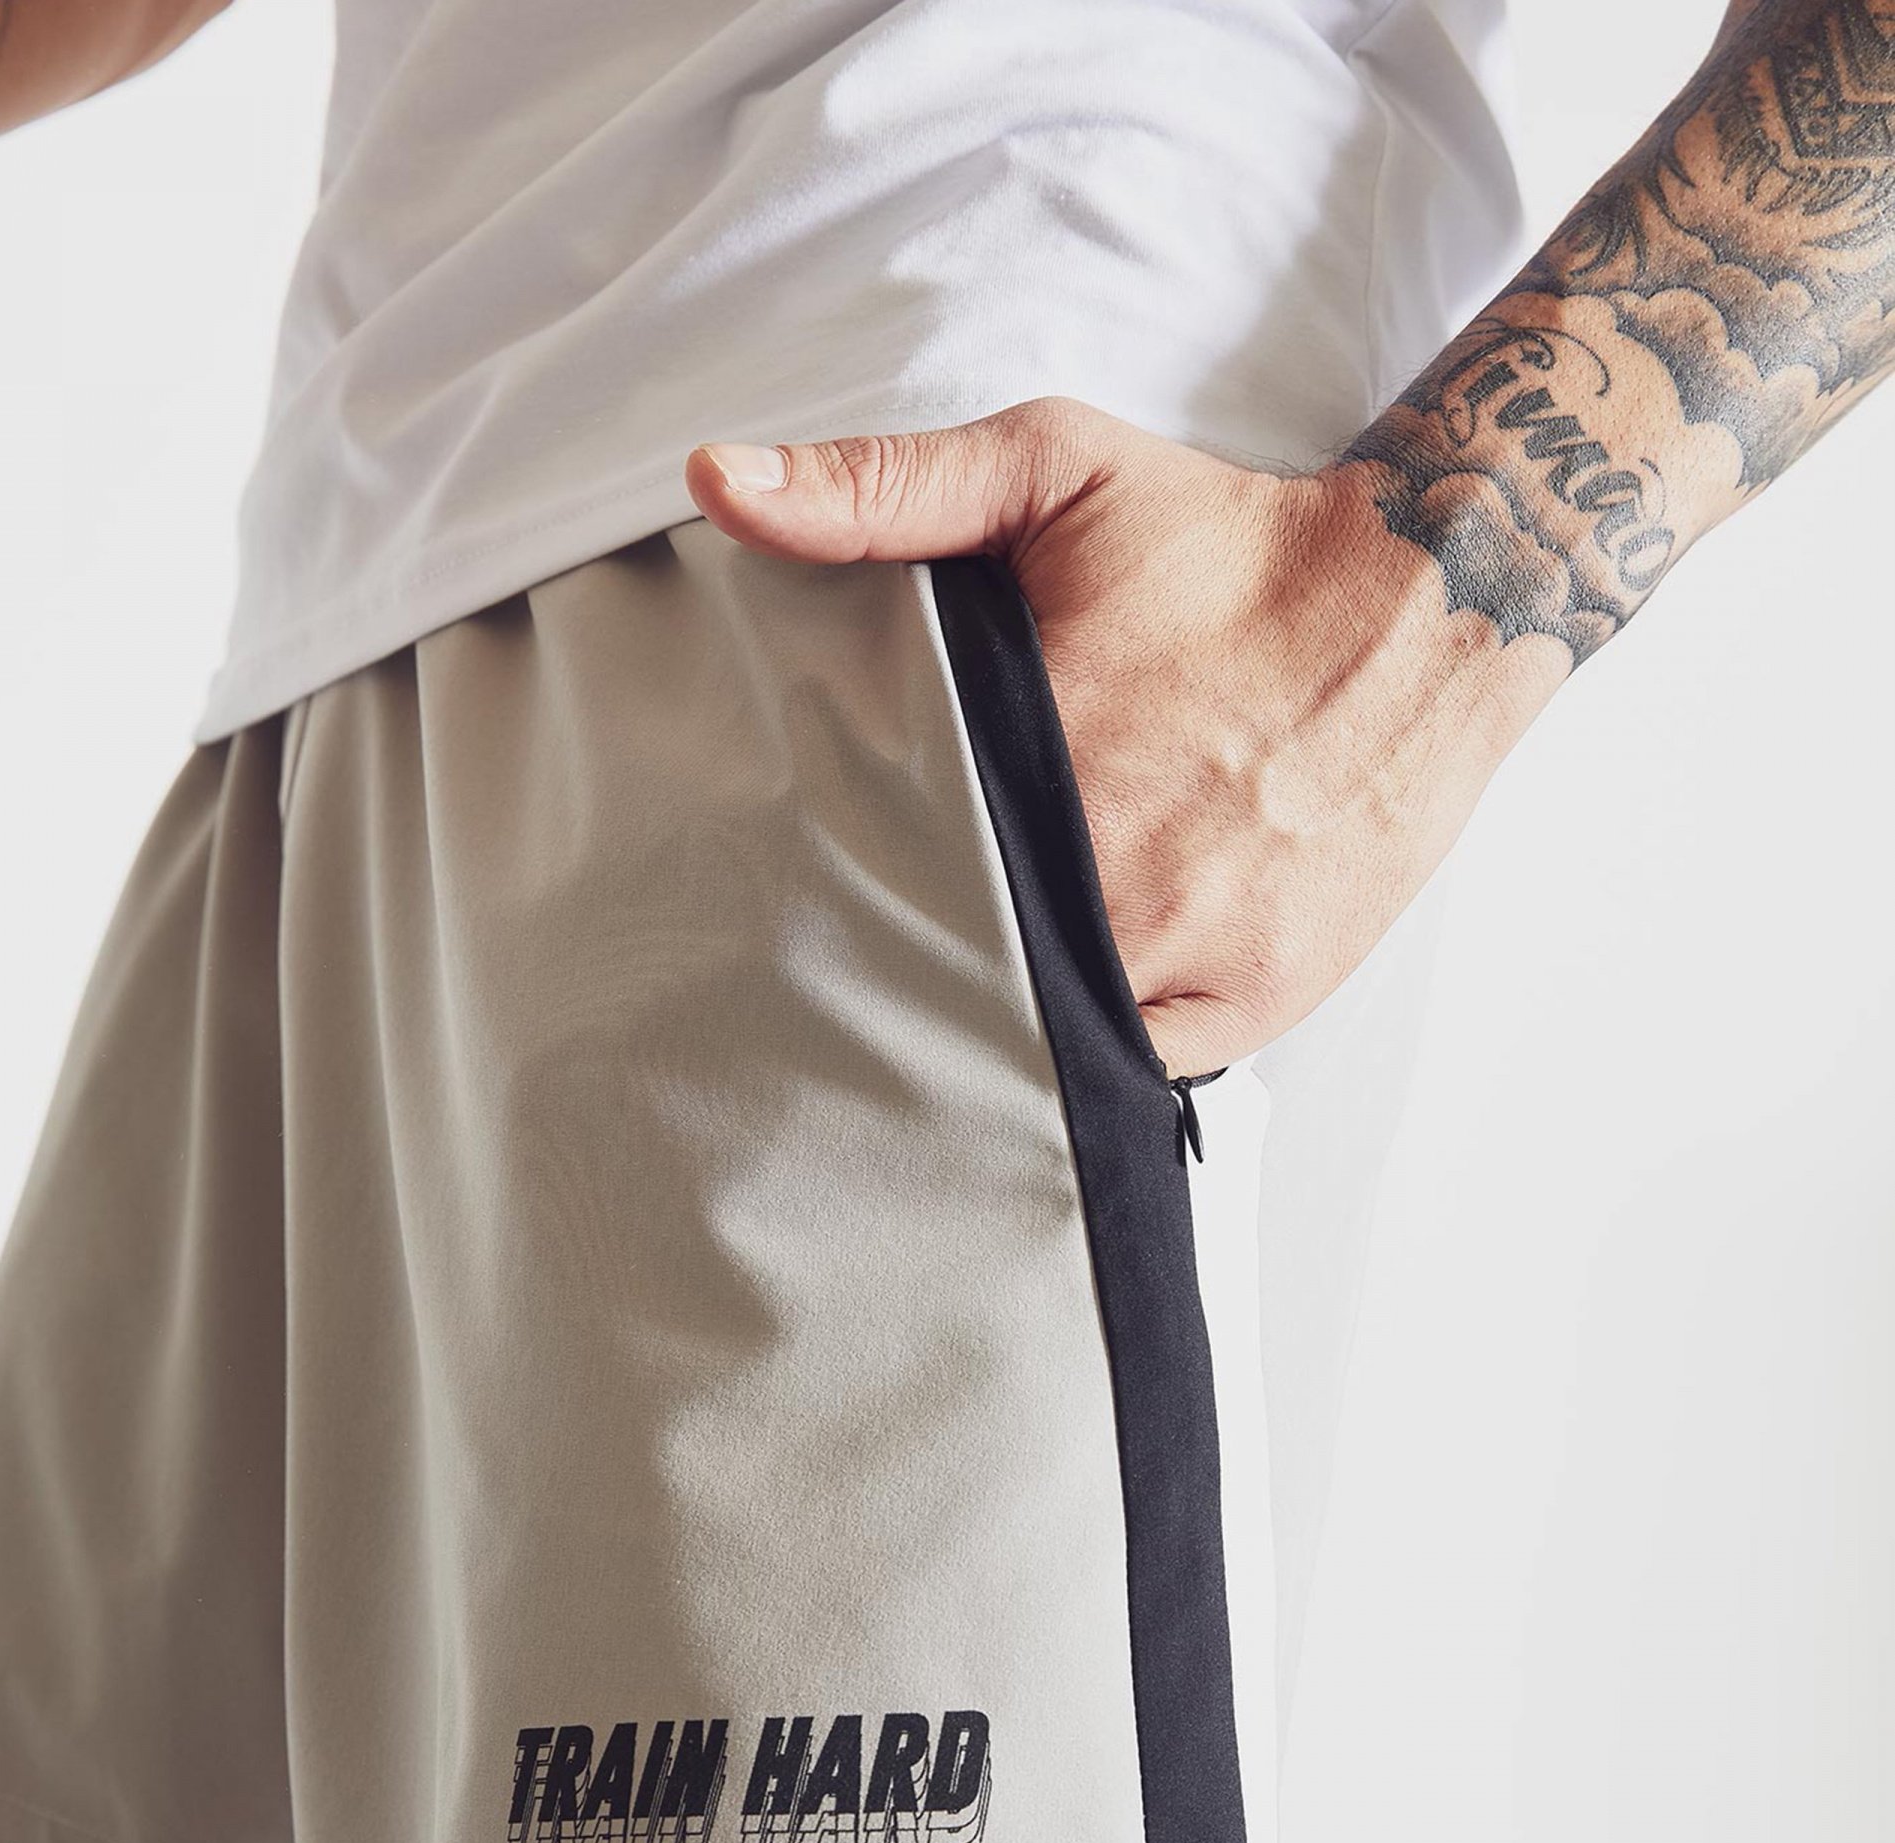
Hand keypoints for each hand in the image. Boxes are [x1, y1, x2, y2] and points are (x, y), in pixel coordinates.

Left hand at [686, 401, 1566, 1074]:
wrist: (1431, 604)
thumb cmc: (1228, 542)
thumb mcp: (1051, 471)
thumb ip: (880, 488)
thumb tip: (719, 482)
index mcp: (1046, 751)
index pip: (883, 867)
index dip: (828, 896)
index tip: (782, 902)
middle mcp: (1118, 867)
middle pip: (954, 965)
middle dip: (896, 966)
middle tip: (835, 972)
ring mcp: (1192, 948)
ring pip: (1040, 1033)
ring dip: (987, 1023)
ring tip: (930, 1007)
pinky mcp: (1255, 998)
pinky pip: (1135, 1065)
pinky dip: (1088, 1052)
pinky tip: (1044, 1022)